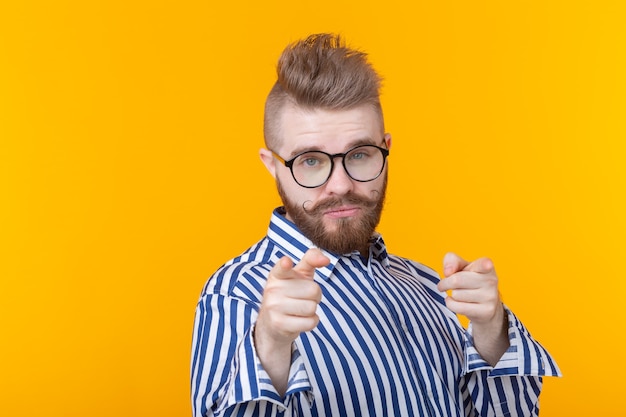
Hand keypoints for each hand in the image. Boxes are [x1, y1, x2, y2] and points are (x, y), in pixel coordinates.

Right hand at [254, 248, 329, 393]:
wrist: (271, 329)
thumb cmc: (289, 297)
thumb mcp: (297, 277)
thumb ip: (310, 261)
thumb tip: (325, 258)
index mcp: (276, 273)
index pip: (287, 265)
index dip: (293, 264)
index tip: (290, 261)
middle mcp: (272, 289)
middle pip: (314, 290)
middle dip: (314, 298)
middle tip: (300, 302)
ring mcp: (273, 307)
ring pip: (314, 306)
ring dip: (312, 311)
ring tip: (298, 313)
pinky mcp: (279, 325)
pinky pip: (311, 322)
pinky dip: (310, 324)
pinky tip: (298, 324)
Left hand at [437, 252, 507, 364]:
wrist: (488, 314)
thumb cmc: (470, 285)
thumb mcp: (463, 269)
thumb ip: (452, 261)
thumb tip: (447, 270)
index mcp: (488, 267)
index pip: (483, 263)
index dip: (474, 266)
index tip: (482, 266)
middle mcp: (493, 282)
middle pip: (457, 280)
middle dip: (445, 283)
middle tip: (442, 285)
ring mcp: (491, 299)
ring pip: (455, 294)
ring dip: (451, 296)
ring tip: (459, 297)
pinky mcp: (485, 313)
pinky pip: (456, 306)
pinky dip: (452, 306)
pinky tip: (458, 306)